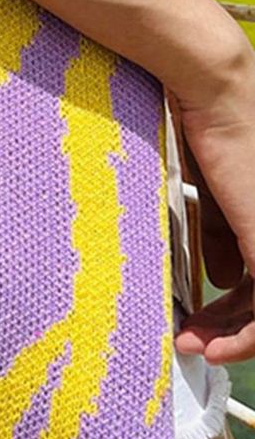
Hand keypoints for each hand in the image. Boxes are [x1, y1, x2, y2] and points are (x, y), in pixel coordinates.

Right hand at [173, 65, 254, 363]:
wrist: (217, 93)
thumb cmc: (209, 126)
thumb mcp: (215, 193)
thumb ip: (223, 237)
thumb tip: (224, 281)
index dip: (239, 311)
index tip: (202, 321)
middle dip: (231, 330)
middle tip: (196, 342)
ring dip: (232, 337)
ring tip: (195, 344)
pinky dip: (242, 335)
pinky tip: (210, 339)